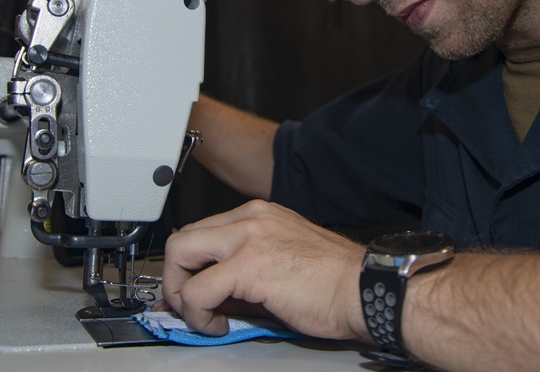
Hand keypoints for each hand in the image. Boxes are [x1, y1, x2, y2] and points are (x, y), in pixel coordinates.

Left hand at [162, 199, 367, 339]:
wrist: (364, 290)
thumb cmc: (335, 283)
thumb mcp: (281, 264)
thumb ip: (243, 274)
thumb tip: (212, 298)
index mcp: (259, 215)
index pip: (202, 232)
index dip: (189, 266)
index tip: (189, 290)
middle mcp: (250, 218)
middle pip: (183, 238)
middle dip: (176, 276)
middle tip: (185, 304)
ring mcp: (248, 237)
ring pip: (180, 254)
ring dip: (181, 293)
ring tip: (202, 316)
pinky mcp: (249, 265)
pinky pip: (198, 291)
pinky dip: (197, 314)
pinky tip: (217, 325)